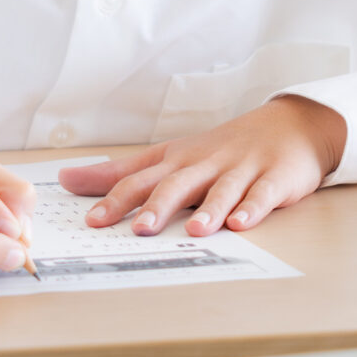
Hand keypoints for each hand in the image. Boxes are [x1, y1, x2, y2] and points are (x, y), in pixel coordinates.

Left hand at [59, 95, 347, 237]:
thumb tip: (67, 181)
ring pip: (222, 190)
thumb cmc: (222, 148)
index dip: (116, 199)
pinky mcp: (274, 178)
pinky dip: (253, 208)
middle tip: (140, 230)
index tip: (92, 221)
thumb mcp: (170, 156)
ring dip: (209, 210)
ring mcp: (241, 170)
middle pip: (179, 184)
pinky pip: (263, 194)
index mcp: (178, 161)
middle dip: (158, 206)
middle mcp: (206, 164)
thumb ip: (121, 172)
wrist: (289, 125)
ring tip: (195, 231)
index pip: (142, 179)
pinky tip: (243, 223)